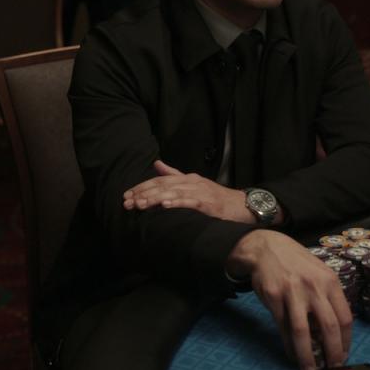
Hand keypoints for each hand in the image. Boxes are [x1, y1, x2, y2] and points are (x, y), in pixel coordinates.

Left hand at [122, 160, 254, 222]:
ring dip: (155, 199)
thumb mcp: (195, 184)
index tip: (127, 195)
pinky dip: (177, 203)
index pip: (160, 180)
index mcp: (187, 178)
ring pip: (173, 193)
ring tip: (140, 204)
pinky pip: (190, 202)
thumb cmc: (217, 197)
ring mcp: (201, 192)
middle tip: (127, 202)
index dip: (142, 186)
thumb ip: (175, 174)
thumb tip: (156, 164)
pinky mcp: (209, 204)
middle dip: (143, 193)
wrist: (242, 206)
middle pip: (164, 185)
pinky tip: (165, 206)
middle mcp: (192, 182)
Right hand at [228, 230, 351, 369]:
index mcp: (330, 281)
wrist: (267, 248)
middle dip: (332, 352)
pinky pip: (283, 328)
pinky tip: (292, 354)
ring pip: (303, 332)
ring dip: (307, 356)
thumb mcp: (319, 273)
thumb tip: (336, 331)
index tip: (344, 354)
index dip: (346, 341)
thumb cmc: (297, 263)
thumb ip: (328, 297)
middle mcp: (314, 286)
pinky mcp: (274, 298)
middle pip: (328, 327)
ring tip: (310, 369)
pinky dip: (289, 345)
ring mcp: (293, 292)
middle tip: (332, 367)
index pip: (344, 317)